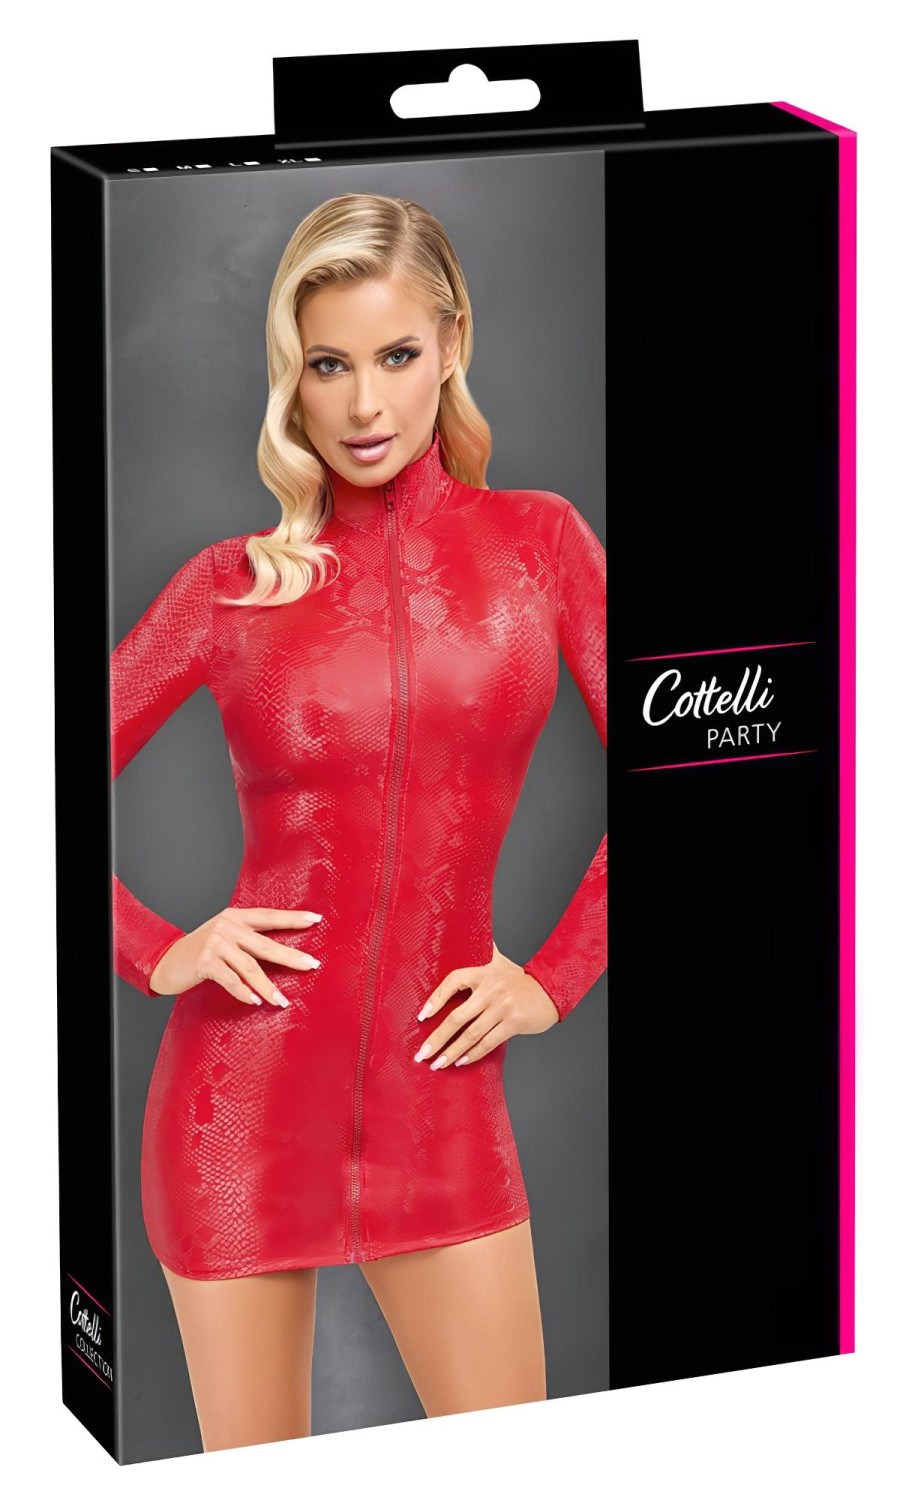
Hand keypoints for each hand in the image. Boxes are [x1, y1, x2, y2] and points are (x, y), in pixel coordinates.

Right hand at [149, 907, 322, 1005]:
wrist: (166, 960)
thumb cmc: (200, 951)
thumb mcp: (224, 937)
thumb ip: (247, 939)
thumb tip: (282, 953)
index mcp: (235, 917)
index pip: (269, 916)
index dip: (292, 918)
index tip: (315, 919)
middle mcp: (226, 926)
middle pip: (265, 944)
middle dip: (291, 956)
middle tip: (312, 965)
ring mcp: (214, 943)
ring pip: (249, 966)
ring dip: (267, 986)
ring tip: (282, 1000)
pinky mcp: (204, 961)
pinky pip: (230, 979)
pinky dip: (243, 991)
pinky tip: (254, 1001)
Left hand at [412, 939, 558, 1069]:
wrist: (552, 990)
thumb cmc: (522, 979)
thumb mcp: (502, 962)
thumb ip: (484, 951)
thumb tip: (464, 928)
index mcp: (484, 973)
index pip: (453, 982)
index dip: (436, 998)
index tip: (422, 1016)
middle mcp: (492, 989)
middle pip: (457, 1017)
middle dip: (437, 1038)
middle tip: (422, 1053)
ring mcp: (503, 1007)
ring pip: (471, 1034)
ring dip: (451, 1052)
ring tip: (437, 1063)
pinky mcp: (514, 1022)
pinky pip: (488, 1042)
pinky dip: (473, 1054)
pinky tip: (461, 1061)